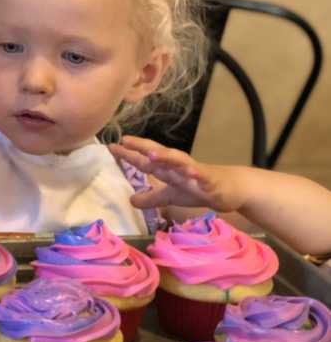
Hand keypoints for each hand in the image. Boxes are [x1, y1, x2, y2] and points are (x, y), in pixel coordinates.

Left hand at [108, 136, 246, 211]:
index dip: (129, 154)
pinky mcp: (209, 180)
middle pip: (158, 153)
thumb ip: (151, 197)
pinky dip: (196, 174)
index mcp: (167, 169)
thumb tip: (130, 200)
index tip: (112, 146)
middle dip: (142, 147)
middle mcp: (178, 166)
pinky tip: (191, 173)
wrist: (230, 189)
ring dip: (166, 157)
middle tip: (126, 140)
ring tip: (152, 154)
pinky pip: (202, 176)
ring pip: (179, 161)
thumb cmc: (197, 189)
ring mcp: (194, 171)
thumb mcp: (170, 196)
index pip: (144, 160)